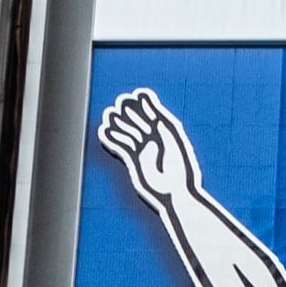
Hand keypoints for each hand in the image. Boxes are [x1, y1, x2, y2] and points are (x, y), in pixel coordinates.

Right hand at [96, 88, 191, 211]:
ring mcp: (142, 149)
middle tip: (122, 102)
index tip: (137, 95)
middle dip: (129, 111)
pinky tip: (105, 131)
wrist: (175, 191)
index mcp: (166, 132)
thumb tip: (151, 118)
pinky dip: (113, 139)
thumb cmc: (180, 168)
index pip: (152, 113)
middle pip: (137, 120)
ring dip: (119, 123)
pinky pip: (121, 146)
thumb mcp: (174, 141)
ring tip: (110, 114)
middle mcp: (153, 139)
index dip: (144, 104)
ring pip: (127, 132)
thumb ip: (162, 125)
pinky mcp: (133, 161)